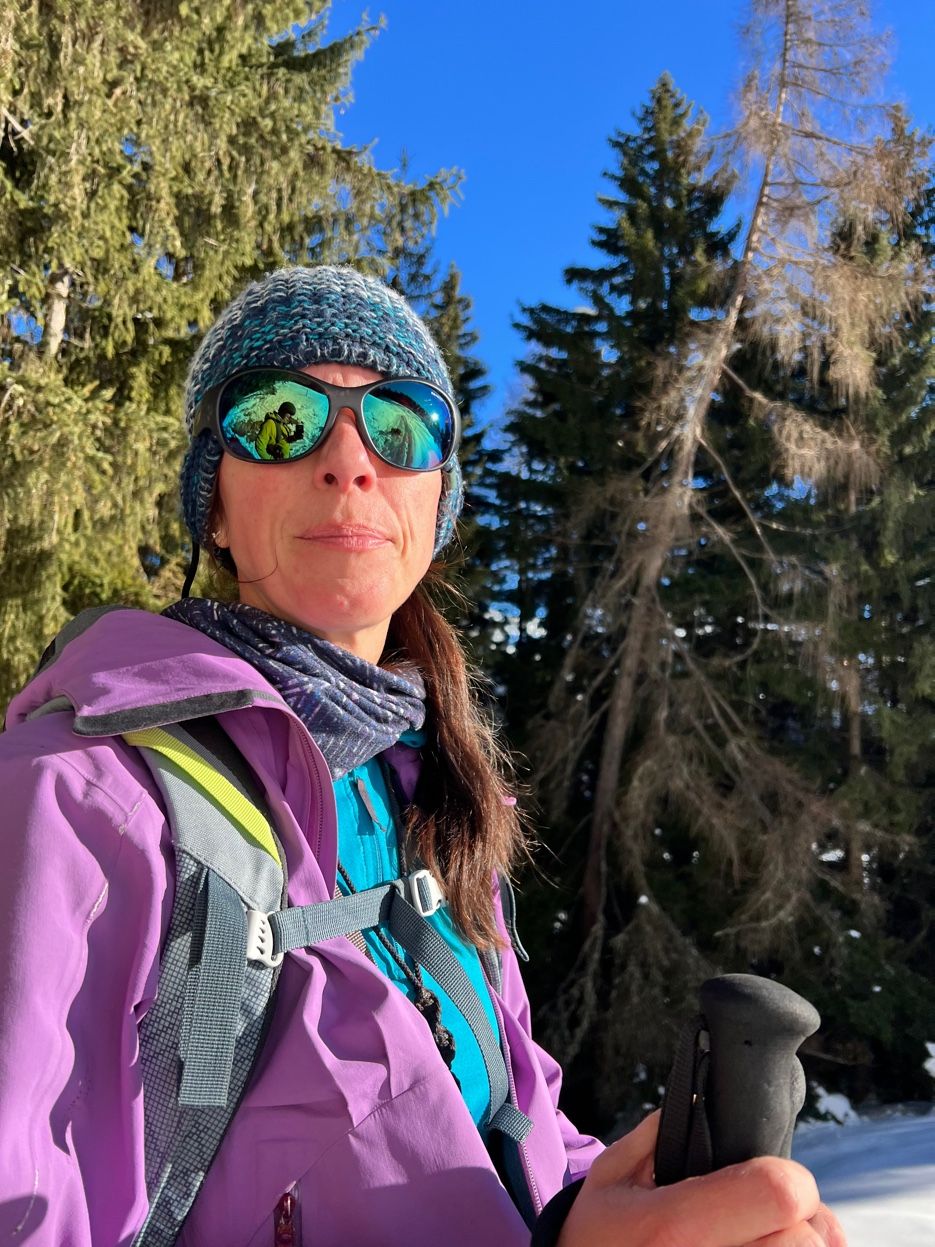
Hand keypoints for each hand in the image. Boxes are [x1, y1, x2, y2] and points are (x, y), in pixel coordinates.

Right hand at [557, 1112, 845, 1246]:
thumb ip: (661, 1135)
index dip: (787, 1178)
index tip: (768, 1176)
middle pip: (806, 1239)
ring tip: (767, 1236)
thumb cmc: (599, 1236)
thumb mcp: (613, 1176)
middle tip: (766, 1214)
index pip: (778, 1192)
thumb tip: (706, 1103)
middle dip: (798, 1221)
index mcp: (675, 1228)